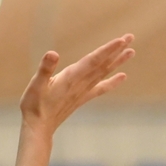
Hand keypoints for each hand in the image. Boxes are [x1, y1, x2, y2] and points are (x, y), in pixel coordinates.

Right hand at [20, 34, 134, 134]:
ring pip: (104, 73)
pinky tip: (122, 77)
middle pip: (103, 64)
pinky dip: (112, 81)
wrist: (39, 127)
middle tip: (130, 37)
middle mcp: (81, 83)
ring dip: (117, 61)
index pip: (94, 60)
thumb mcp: (36, 84)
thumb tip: (52, 54)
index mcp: (71, 77)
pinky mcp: (81, 98)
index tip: (122, 40)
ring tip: (130, 51)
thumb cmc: (34, 105)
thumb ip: (45, 69)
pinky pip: (101, 88)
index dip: (108, 49)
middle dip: (117, 50)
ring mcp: (83, 92)